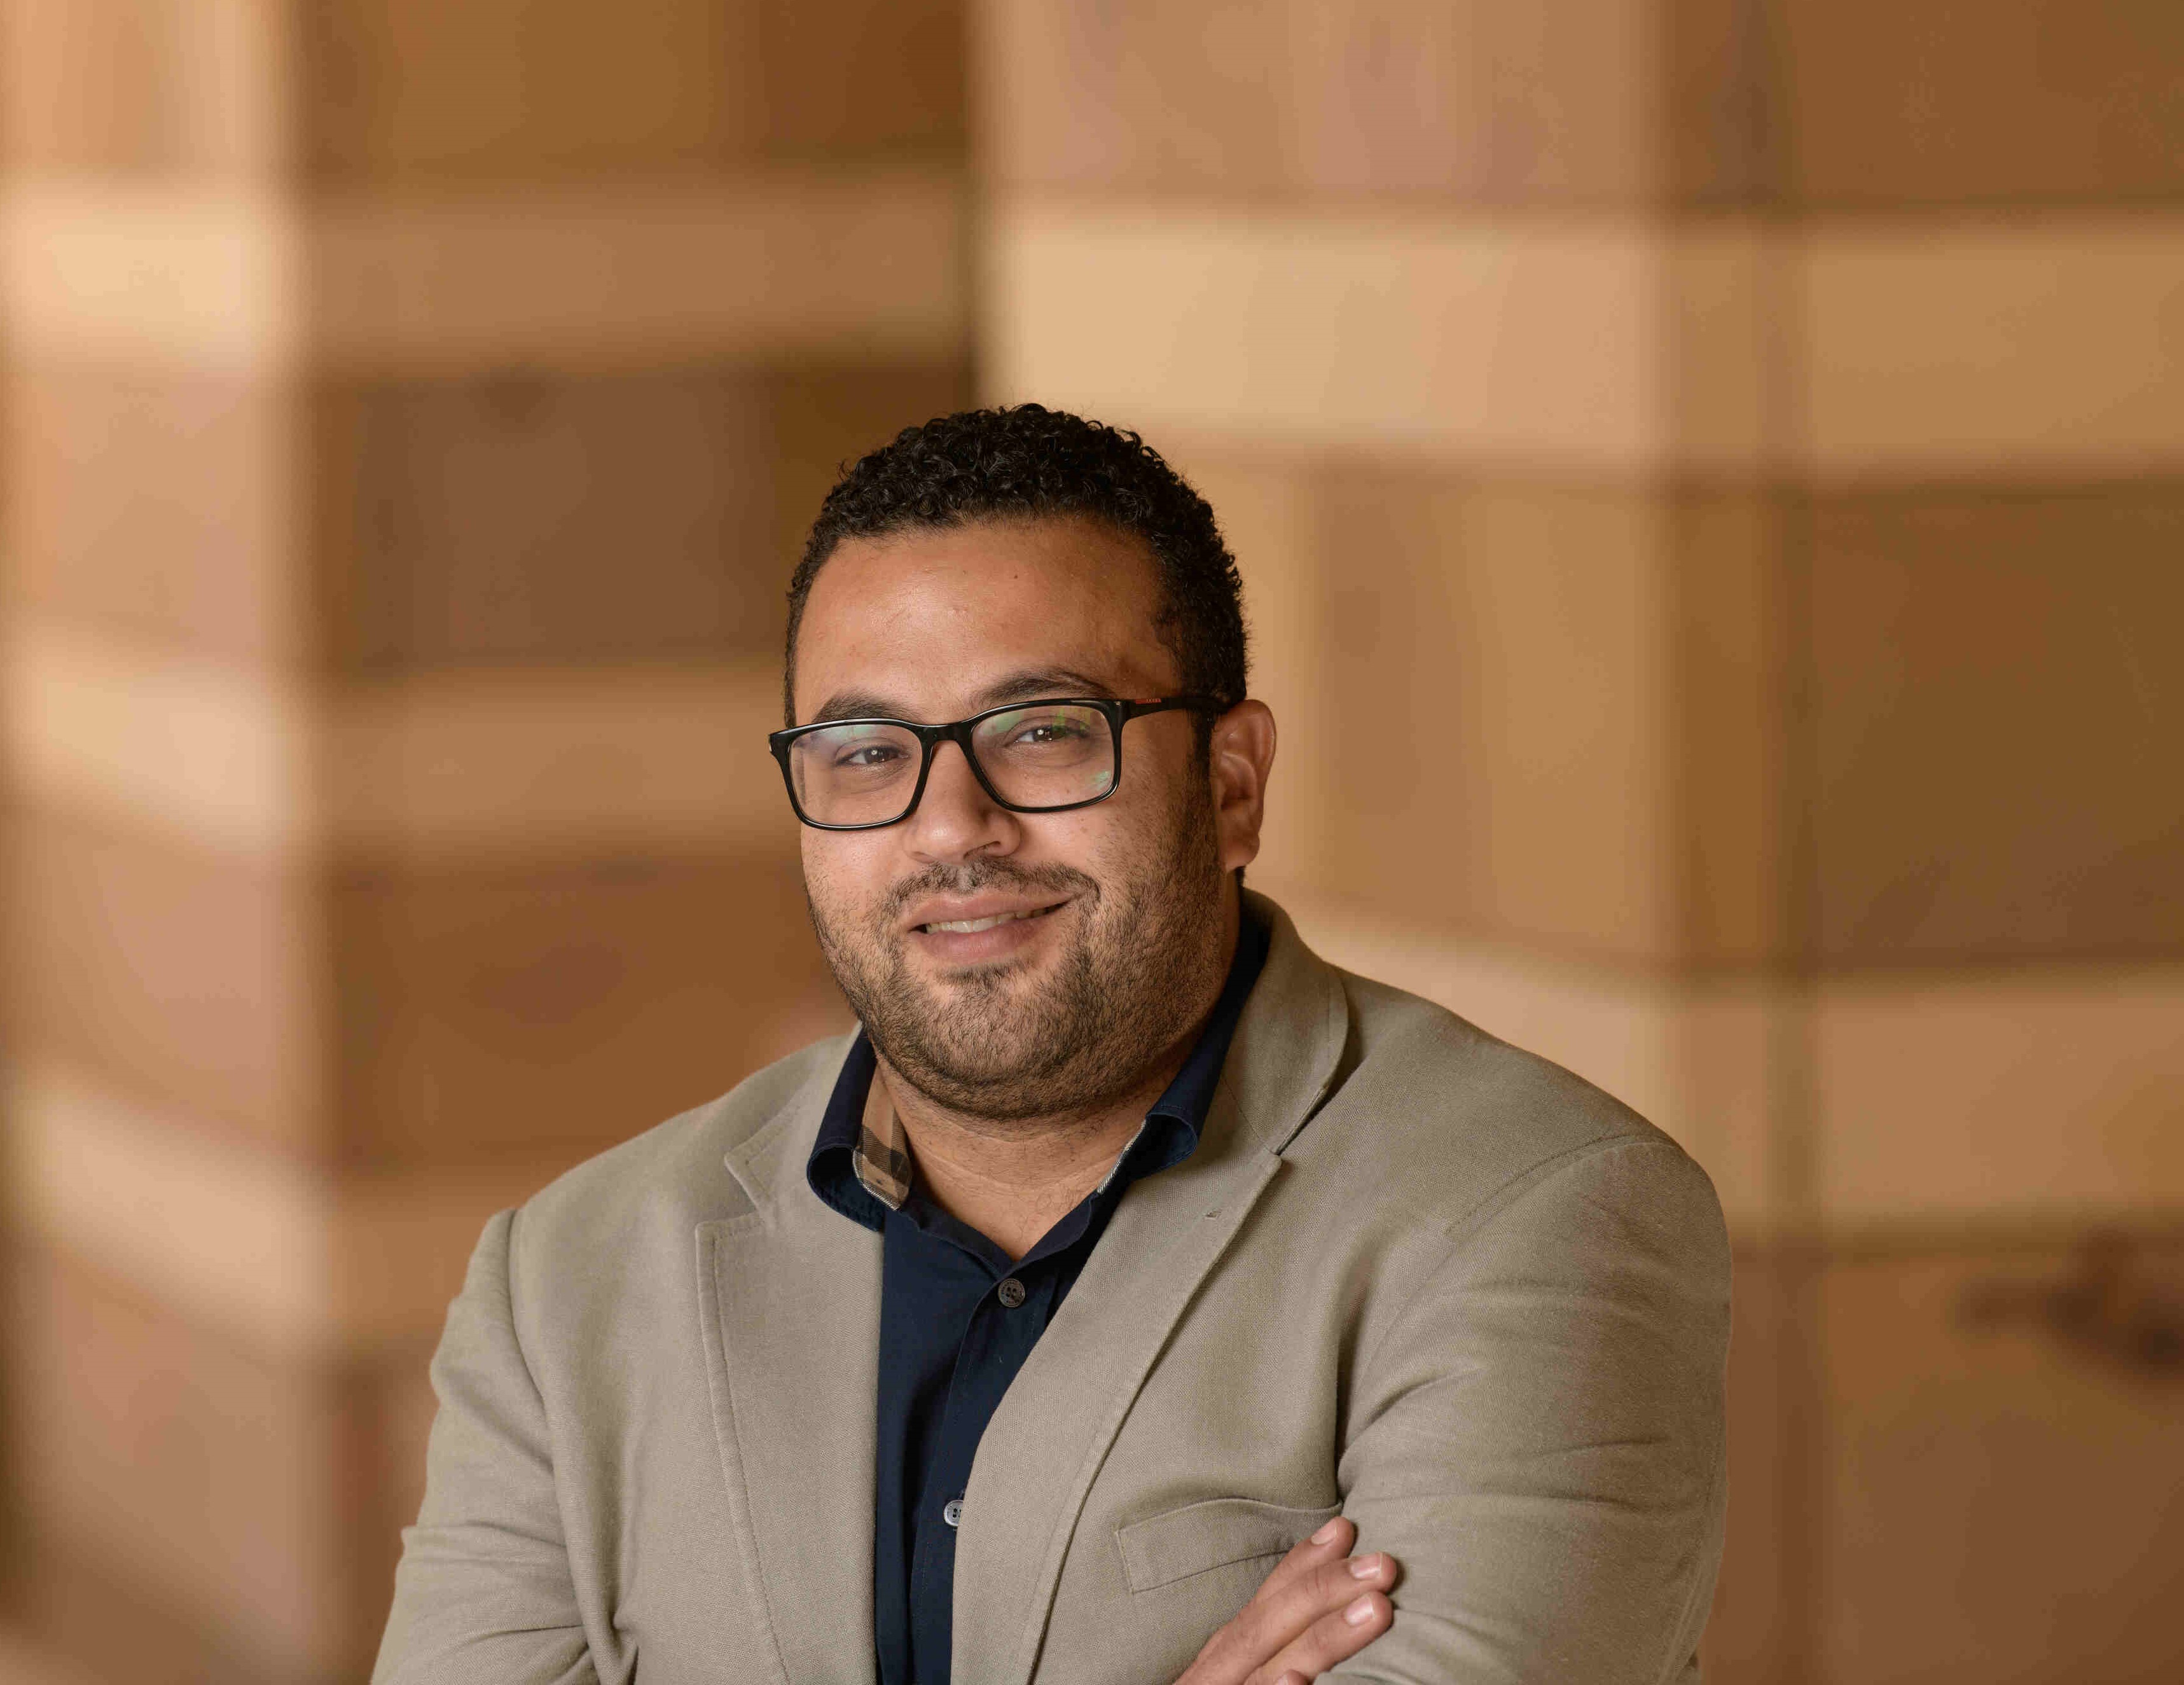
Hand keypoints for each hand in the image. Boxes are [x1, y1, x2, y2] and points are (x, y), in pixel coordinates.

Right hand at [1171, 1516, 1395, 1684]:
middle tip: (1384, 1565)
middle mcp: (1218, 1675)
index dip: (1302, 1563)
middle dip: (1326, 1589)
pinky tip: (1297, 1682)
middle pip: (1268, 1626)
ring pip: (1270, 1671)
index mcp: (1224, 1656)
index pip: (1264, 1602)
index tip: (1344, 1529)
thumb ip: (1266, 1641)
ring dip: (1323, 1639)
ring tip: (1375, 1610)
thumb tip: (1325, 1613)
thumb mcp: (1235, 1669)